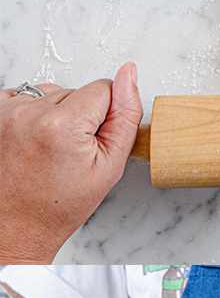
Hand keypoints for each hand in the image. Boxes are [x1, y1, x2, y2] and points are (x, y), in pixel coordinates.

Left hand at [0, 63, 142, 263]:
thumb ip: (125, 116)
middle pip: (77, 91)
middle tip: (71, 152)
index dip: (106, 117)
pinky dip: (35, 113)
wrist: (14, 223)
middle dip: (81, 116)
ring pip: (52, 93)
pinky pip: (28, 96)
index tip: (92, 144)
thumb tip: (129, 74)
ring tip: (51, 147)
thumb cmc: (58, 203)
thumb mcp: (110, 165)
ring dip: (57, 113)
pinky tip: (34, 140)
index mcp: (62, 125)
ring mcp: (7, 110)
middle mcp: (29, 112)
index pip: (103, 89)